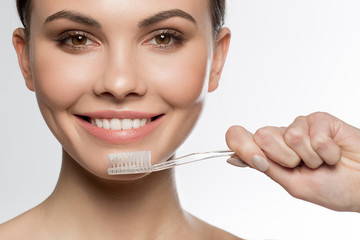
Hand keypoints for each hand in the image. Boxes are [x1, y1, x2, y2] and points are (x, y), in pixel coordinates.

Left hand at [226, 112, 359, 211]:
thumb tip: (233, 158)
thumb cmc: (331, 188)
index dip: (239, 142)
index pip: (243, 139)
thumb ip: (266, 168)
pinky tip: (333, 153)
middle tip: (303, 166)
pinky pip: (313, 134)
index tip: (243, 147)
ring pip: (290, 136)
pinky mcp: (319, 119)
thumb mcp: (292, 184)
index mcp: (271, 153)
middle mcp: (282, 136)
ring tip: (322, 161)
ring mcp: (300, 126)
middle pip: (262, 135)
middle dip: (285, 159)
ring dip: (310, 158)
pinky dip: (326, 152)